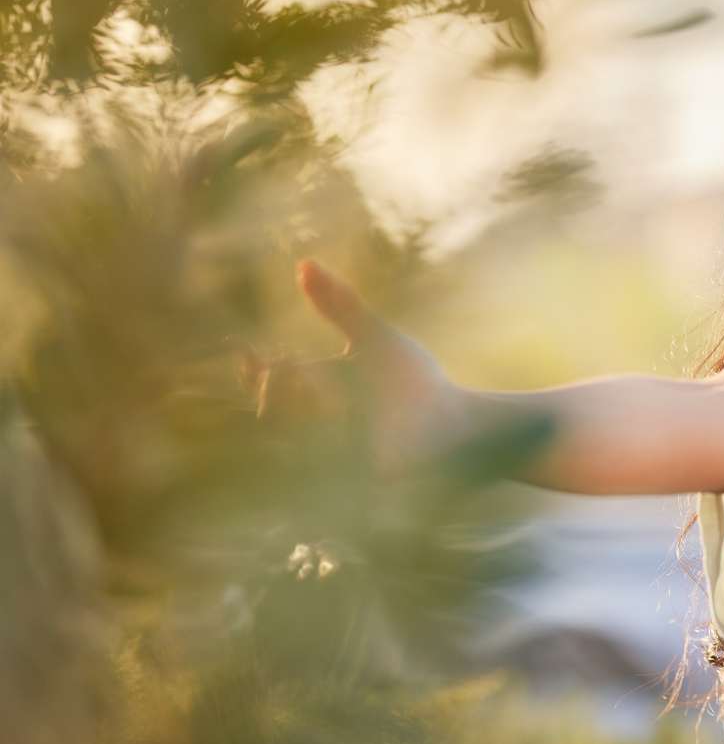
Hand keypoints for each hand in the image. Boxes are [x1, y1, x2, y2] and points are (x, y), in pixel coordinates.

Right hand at [270, 259, 468, 472]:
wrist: (456, 417)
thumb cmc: (413, 379)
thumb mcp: (374, 337)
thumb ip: (340, 305)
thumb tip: (304, 264)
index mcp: (314, 392)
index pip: (266, 387)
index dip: (252, 374)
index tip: (248, 353)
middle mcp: (314, 428)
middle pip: (268, 415)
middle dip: (278, 391)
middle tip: (302, 370)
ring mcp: (333, 458)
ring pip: (290, 443)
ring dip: (307, 413)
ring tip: (334, 397)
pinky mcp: (356, 479)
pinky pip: (326, 466)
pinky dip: (333, 439)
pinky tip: (351, 420)